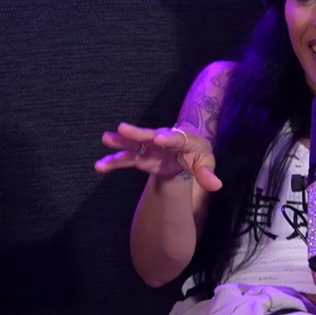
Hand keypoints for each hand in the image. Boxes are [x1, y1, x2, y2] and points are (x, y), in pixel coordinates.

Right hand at [95, 123, 220, 190]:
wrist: (185, 147)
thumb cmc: (196, 153)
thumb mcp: (205, 162)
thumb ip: (207, 173)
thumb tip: (216, 186)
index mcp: (181, 139)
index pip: (175, 138)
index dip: (168, 138)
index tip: (158, 139)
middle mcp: (162, 139)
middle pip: (148, 135)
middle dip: (136, 133)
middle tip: (123, 128)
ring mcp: (149, 147)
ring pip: (133, 144)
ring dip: (120, 142)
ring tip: (106, 139)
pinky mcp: (141, 157)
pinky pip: (126, 159)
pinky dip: (113, 163)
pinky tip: (100, 166)